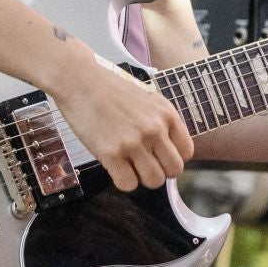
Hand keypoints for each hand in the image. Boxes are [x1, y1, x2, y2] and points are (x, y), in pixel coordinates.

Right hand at [47, 48, 193, 190]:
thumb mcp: (148, 99)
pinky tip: (114, 167)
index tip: (159, 155)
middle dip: (160, 171)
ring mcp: (134, 142)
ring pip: (154, 181)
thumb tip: (168, 149)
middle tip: (143, 164)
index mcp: (167, 115)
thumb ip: (161, 121)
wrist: (80, 81)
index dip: (172, 157)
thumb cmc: (111, 90)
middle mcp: (155, 129)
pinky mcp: (111, 154)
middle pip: (173, 170)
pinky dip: (122, 181)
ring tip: (128, 166)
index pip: (187, 152)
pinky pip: (128, 184)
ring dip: (142, 178)